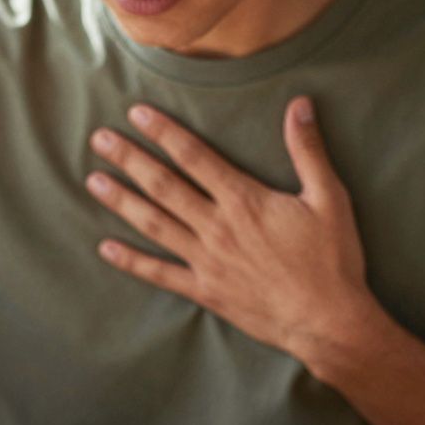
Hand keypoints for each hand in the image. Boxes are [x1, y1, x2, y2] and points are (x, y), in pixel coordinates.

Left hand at [86, 96, 380, 364]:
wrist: (327, 321)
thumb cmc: (332, 259)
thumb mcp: (329, 198)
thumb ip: (308, 150)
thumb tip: (300, 104)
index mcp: (244, 200)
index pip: (194, 157)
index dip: (163, 133)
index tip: (136, 114)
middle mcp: (217, 227)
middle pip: (164, 186)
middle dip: (130, 159)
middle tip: (99, 139)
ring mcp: (206, 260)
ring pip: (154, 225)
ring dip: (121, 201)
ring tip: (93, 181)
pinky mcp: (205, 290)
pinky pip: (160, 274)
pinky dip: (131, 261)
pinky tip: (106, 248)